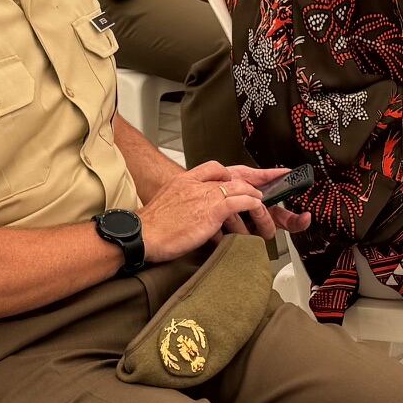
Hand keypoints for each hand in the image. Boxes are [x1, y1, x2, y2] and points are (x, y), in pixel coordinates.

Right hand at [140, 162, 302, 259]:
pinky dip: (252, 203)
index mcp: (183, 181)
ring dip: (253, 195)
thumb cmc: (150, 229)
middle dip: (250, 179)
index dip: (229, 173)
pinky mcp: (212, 209)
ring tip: (262, 201)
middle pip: (230, 175)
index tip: (237, 177)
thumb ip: (181, 205)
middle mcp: (195, 183)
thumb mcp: (165, 207)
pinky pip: (240, 201)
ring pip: (239, 187)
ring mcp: (205, 195)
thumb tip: (188, 214)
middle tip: (261, 185)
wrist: (141, 235)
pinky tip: (258, 208)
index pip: (213, 168)